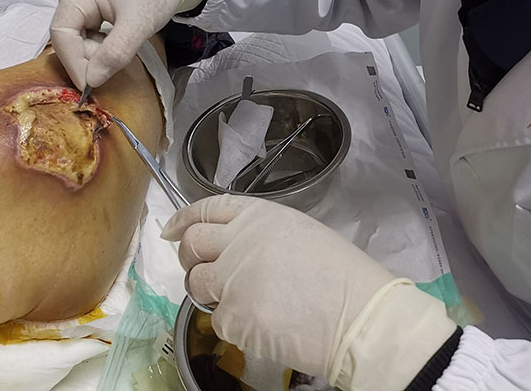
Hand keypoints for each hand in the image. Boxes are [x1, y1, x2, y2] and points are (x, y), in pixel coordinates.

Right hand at [50, 0, 210, 89]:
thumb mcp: (140, 24)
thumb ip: (114, 53)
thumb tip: (91, 81)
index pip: (61, 34)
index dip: (73, 63)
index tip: (90, 87)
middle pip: (66, 35)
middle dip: (87, 56)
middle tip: (114, 64)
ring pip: (74, 36)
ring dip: (94, 51)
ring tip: (120, 47)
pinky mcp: (86, 2)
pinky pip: (83, 31)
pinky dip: (97, 44)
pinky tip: (116, 41)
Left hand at [162, 195, 456, 389]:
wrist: (360, 315)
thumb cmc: (340, 274)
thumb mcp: (298, 231)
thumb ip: (257, 231)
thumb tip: (228, 242)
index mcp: (256, 214)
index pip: (206, 208)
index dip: (184, 217)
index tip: (171, 228)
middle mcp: (237, 240)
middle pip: (191, 242)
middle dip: (188, 255)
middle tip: (198, 267)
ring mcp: (231, 278)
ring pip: (195, 282)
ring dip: (207, 290)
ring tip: (237, 298)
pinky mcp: (233, 315)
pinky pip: (218, 318)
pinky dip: (233, 322)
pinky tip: (260, 322)